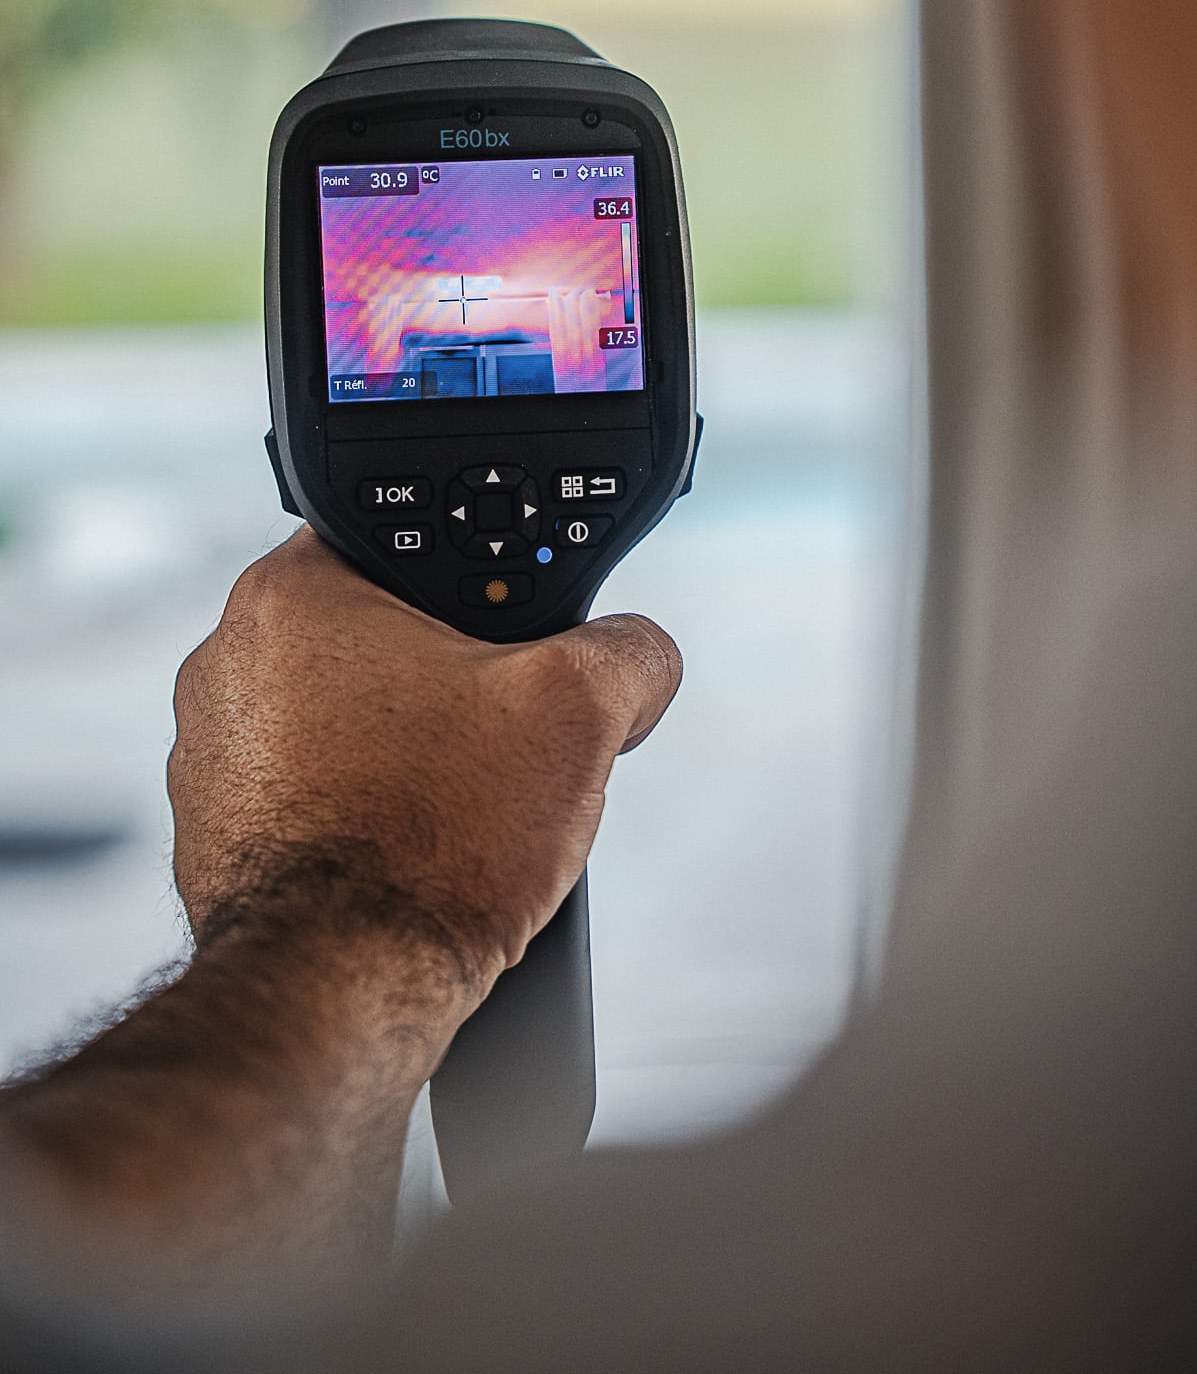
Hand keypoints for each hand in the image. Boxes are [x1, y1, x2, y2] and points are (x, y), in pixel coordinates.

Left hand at [170, 527, 681, 1001]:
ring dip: (418, 749)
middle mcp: (228, 659)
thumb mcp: (578, 712)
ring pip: (356, 717)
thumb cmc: (432, 847)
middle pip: (392, 636)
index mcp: (292, 594)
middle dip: (461, 682)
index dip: (495, 592)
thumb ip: (628, 649)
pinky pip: (318, 790)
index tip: (527, 646)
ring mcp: (213, 751)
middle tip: (506, 737)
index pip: (417, 542)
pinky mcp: (217, 830)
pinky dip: (372, 809)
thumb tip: (640, 656)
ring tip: (464, 804)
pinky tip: (419, 848)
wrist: (344, 996)